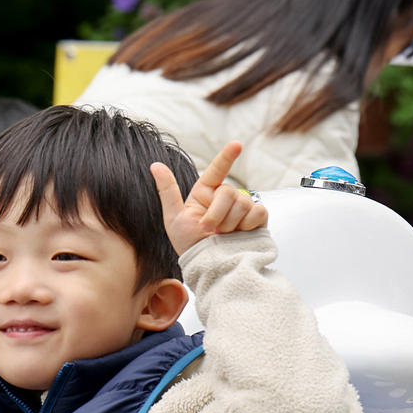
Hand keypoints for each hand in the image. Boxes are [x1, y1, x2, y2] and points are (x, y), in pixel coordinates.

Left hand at [151, 141, 268, 255]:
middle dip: (217, 214)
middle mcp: (225, 198)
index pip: (217, 170)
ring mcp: (242, 209)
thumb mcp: (174, 218)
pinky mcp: (257, 220)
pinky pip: (258, 212)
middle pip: (228, 192)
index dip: (227, 156)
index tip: (236, 144)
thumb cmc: (190, 246)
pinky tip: (239, 235)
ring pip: (243, 203)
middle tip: (209, 230)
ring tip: (223, 237)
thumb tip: (155, 165)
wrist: (209, 267)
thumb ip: (168, 190)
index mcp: (206, 193)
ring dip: (229, 224)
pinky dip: (247, 225)